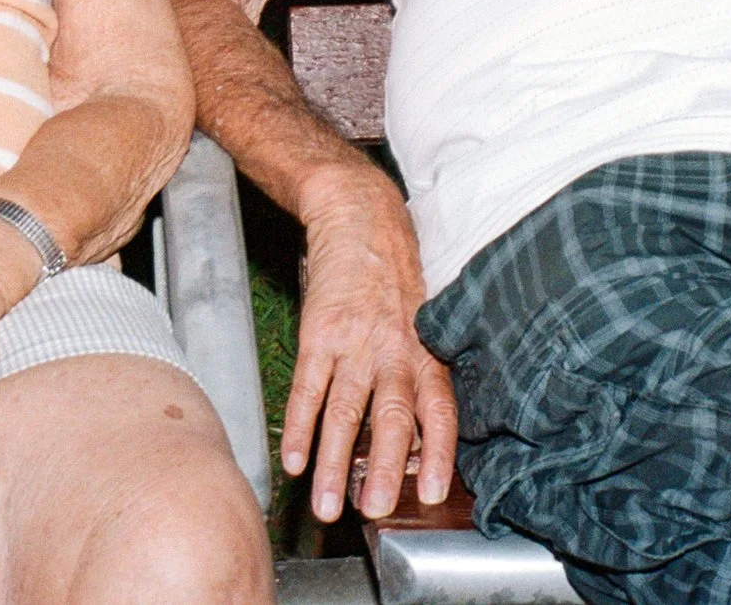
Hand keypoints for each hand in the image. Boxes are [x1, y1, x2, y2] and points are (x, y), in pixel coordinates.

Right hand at [288, 164, 457, 521]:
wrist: (360, 219)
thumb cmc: (397, 281)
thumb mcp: (422, 326)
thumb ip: (420, 381)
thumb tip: (417, 448)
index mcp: (426, 353)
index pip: (439, 410)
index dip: (438, 453)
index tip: (433, 492)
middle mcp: (394, 350)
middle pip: (391, 417)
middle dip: (382, 468)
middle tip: (374, 511)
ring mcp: (354, 342)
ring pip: (344, 411)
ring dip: (332, 463)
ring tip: (324, 507)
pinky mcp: (318, 332)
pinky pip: (307, 387)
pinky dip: (298, 426)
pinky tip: (291, 459)